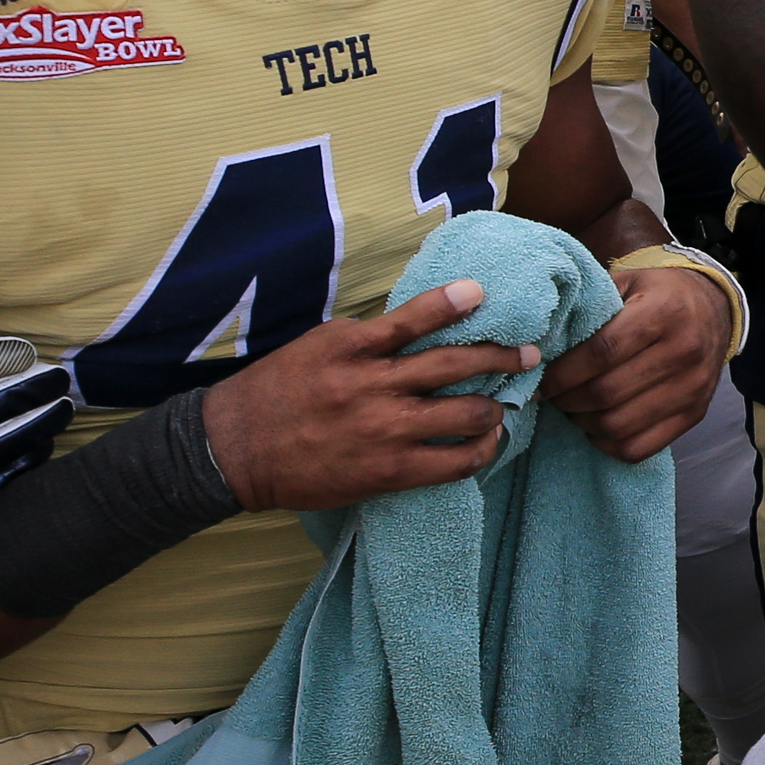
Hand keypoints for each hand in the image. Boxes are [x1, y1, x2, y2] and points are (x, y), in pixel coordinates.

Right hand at [201, 281, 536, 511]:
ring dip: (495, 407)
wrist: (235, 449)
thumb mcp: (317, 347)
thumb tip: (416, 326)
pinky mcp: (388, 471)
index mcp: (351, 346)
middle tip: (529, 353)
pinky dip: (478, 451)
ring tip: (506, 404)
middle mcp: (371, 384)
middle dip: (501, 357)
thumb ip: (366, 339)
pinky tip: (488, 443)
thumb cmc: (277, 392)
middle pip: (454, 365)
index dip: (452, 303)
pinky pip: (451, 462)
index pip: (412, 318)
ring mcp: (383, 430)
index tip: (481, 293)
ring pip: (463, 414)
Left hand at [538, 264, 731, 461]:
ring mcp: (693, 388)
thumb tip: (540, 345)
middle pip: (608, 392)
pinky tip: (596, 425)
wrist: (715, 309)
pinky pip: (640, 447)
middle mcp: (685, 352)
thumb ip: (590, 308)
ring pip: (619, 425)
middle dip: (567, 399)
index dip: (563, 372)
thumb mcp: (627, 282)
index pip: (602, 352)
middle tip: (551, 394)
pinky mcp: (696, 414)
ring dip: (583, 422)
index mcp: (665, 312)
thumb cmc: (658, 294)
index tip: (540, 378)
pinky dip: (608, 443)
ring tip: (572, 407)